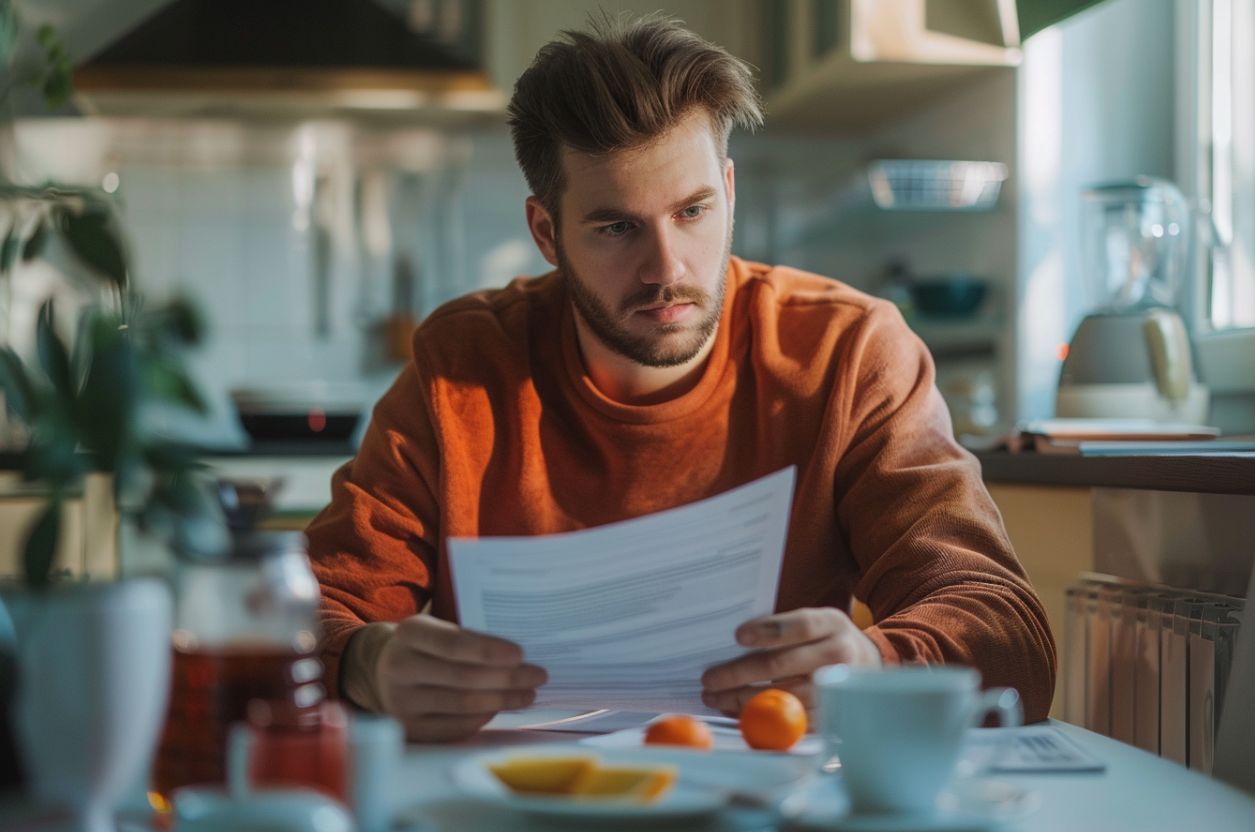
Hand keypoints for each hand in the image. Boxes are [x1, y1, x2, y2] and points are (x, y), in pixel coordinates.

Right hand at [368, 616, 546, 741]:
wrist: (383, 668)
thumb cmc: (426, 646)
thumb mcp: (437, 628)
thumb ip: (469, 638)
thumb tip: (520, 657)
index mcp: (409, 633)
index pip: (454, 644)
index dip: (489, 651)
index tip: (521, 654)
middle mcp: (399, 667)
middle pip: (465, 677)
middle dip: (508, 678)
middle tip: (538, 675)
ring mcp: (400, 701)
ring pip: (464, 704)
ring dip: (503, 700)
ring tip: (528, 694)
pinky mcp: (408, 728)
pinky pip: (455, 726)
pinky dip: (484, 717)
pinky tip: (500, 707)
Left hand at [700, 607, 881, 718]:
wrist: (871, 665)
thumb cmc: (829, 639)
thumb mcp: (818, 621)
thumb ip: (786, 627)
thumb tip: (734, 641)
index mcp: (831, 624)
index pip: (797, 626)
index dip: (766, 631)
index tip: (737, 636)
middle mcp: (836, 655)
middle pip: (779, 665)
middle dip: (737, 673)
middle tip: (709, 678)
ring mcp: (833, 688)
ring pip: (780, 696)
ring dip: (740, 698)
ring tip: (715, 696)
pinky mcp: (829, 714)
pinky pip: (787, 719)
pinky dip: (758, 715)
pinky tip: (737, 711)